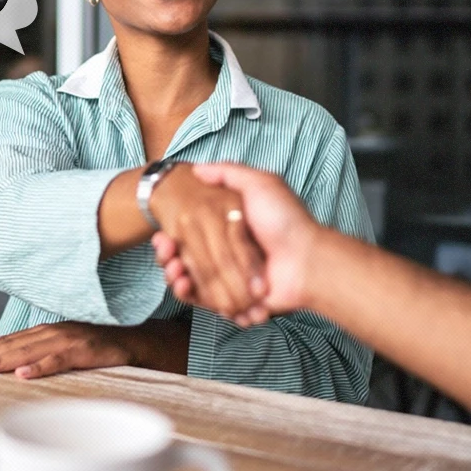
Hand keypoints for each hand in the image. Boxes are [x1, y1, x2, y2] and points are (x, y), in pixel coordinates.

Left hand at [0, 321, 144, 379]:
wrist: (133, 343)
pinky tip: (22, 374)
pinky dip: (39, 367)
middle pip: (13, 345)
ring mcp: (67, 340)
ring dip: (3, 361)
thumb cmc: (96, 350)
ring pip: (29, 351)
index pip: (10, 340)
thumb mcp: (64, 348)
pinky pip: (57, 360)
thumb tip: (14, 366)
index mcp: (46, 332)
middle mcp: (53, 332)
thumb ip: (41, 353)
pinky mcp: (83, 351)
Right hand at [153, 163, 319, 318]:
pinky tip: (183, 283)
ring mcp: (231, 279)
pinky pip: (205, 302)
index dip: (173, 236)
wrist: (307, 261)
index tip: (163, 234)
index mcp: (230, 230)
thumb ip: (229, 174)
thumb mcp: (260, 184)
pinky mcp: (234, 301)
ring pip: (191, 280)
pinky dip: (190, 295)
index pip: (192, 235)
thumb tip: (198, 168)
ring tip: (173, 269)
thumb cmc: (286, 221)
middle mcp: (229, 255)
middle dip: (169, 256)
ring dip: (175, 275)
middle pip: (187, 258)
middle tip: (163, 250)